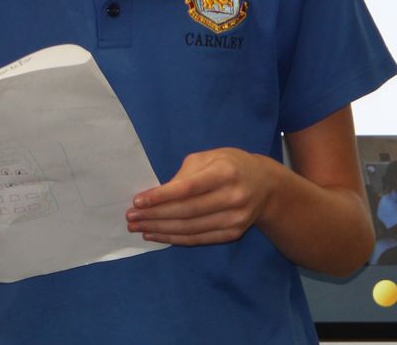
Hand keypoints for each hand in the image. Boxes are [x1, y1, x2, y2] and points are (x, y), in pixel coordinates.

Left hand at [125, 148, 276, 245]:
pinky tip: (157, 235)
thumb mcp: (208, 157)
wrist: (266, 185)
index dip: (161, 196)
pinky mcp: (234, 234)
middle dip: (155, 216)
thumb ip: (184, 174)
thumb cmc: (229, 164)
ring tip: (138, 227)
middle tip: (131, 217)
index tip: (138, 201)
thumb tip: (158, 195)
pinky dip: (175, 239)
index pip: (188, 188)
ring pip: (191, 229)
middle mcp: (233, 197)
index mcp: (225, 173)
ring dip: (161, 230)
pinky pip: (199, 239)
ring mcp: (236, 219)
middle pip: (187, 212)